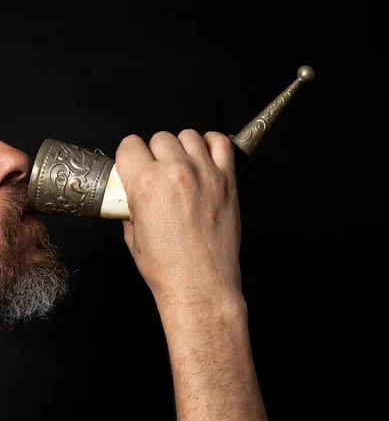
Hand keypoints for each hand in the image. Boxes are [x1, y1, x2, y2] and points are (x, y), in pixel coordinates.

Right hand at [115, 129, 242, 308]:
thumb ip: (131, 206)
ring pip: (188, 135)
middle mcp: (175, 172)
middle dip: (155, 154)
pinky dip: (212, 144)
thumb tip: (132, 194)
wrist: (200, 286)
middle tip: (158, 174)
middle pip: (159, 138)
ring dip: (181, 148)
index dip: (129, 157)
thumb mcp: (132, 236)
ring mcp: (204, 173)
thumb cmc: (167, 268)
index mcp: (145, 183)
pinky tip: (204, 158)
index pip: (130, 145)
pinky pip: (220, 142)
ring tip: (182, 168)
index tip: (134, 166)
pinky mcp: (226, 180)